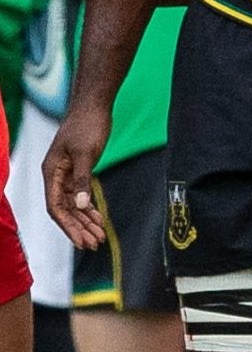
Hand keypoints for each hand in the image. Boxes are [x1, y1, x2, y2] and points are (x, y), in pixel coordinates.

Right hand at [43, 102, 111, 250]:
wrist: (93, 106)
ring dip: (85, 221)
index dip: (69, 226)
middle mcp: (55, 176)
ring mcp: (66, 174)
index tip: (82, 241)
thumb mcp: (86, 153)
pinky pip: (80, 195)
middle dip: (78, 228)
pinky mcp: (78, 170)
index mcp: (51, 173)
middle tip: (94, 245)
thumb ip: (82, 179)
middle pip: (64, 210)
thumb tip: (81, 205)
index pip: (56, 207)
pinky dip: (89, 208)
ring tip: (99, 237)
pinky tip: (99, 219)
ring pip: (73, 205)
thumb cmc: (87, 126)